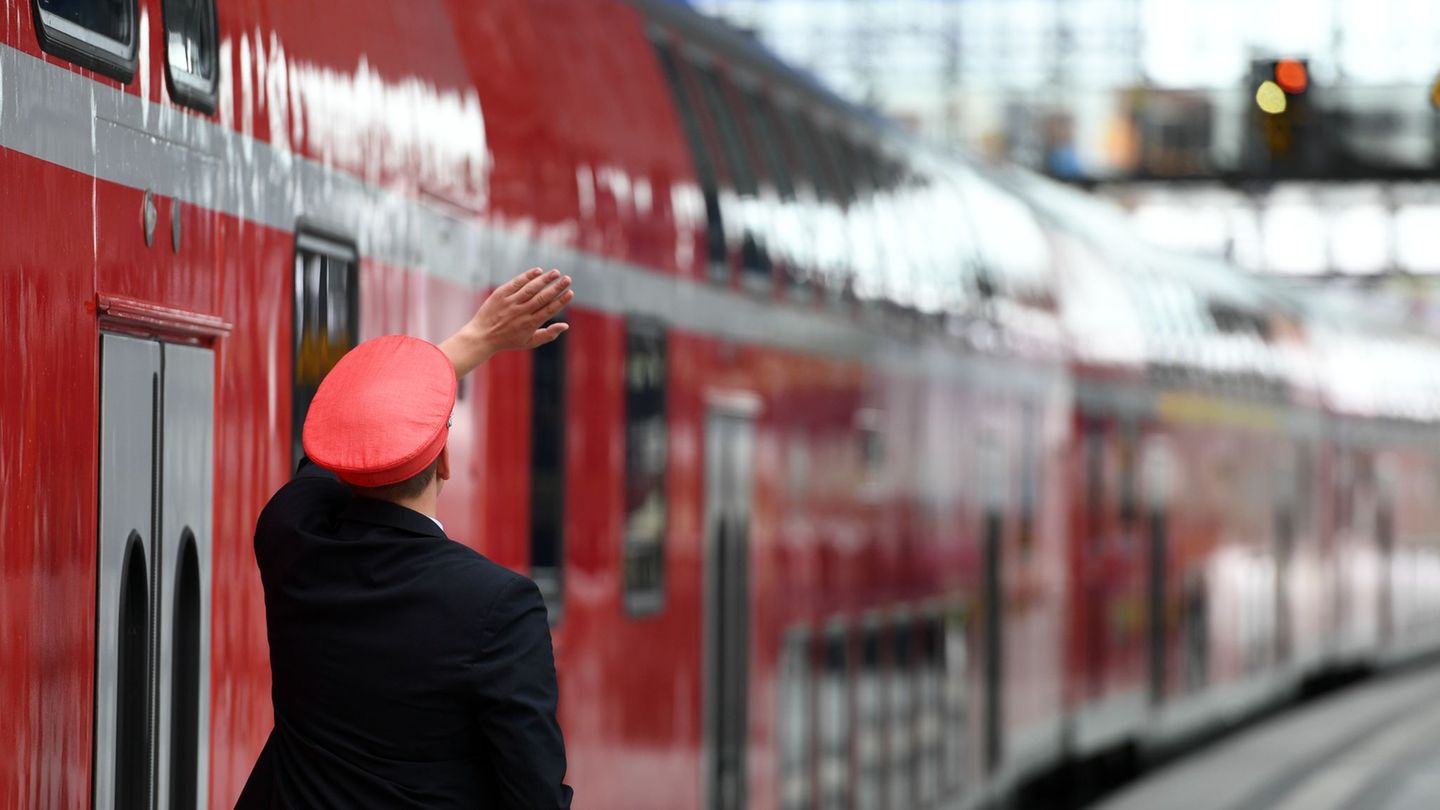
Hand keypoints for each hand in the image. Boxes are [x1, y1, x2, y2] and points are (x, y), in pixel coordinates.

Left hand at [440, 268, 573, 377]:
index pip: (549, 310)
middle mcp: (521, 312)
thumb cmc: (508, 340)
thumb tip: (566, 325)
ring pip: (531, 288)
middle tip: (568, 279)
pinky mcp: (501, 294)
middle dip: (557, 287)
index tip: (570, 292)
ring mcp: (510, 302)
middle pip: (542, 297)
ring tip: (556, 272)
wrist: (482, 336)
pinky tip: (538, 271)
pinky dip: (527, 276)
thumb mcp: (529, 342)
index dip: (561, 301)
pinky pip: (516, 283)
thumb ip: (548, 334)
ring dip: (544, 279)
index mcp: (530, 324)